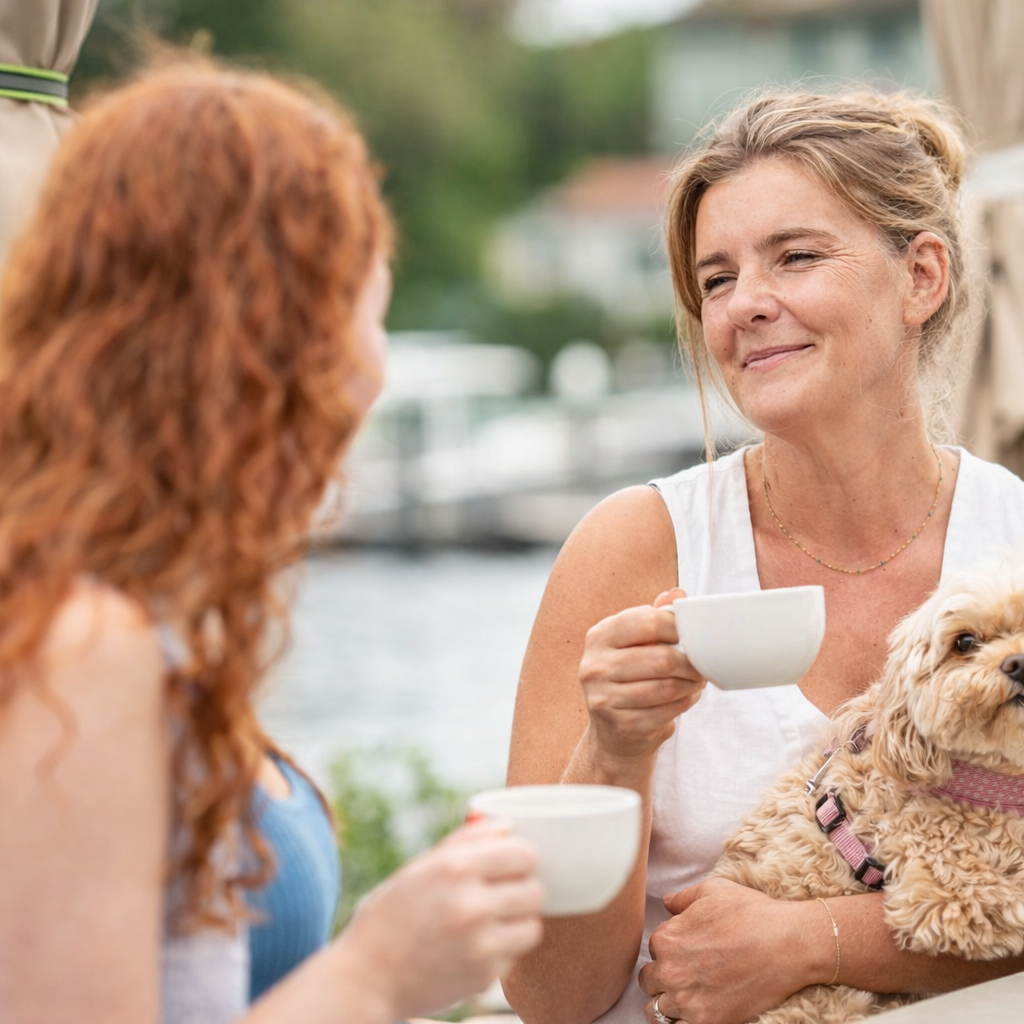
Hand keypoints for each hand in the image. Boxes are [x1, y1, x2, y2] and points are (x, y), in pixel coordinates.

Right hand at [337, 819, 544, 1021]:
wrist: (367, 978)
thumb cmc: (391, 915)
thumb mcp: (420, 867)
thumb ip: (466, 842)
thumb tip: (508, 826)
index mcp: (454, 868)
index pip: (524, 854)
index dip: (521, 859)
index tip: (511, 866)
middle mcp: (471, 905)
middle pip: (535, 890)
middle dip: (522, 891)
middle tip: (502, 895)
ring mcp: (480, 944)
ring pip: (533, 926)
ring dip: (518, 923)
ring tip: (492, 922)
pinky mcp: (483, 977)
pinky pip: (514, 956)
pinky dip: (501, 951)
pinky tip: (475, 947)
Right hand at [579, 588, 705, 764]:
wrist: (613, 731)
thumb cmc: (630, 677)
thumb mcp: (635, 643)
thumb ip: (654, 617)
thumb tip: (677, 594)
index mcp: (599, 636)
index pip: (646, 622)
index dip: (676, 627)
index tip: (690, 634)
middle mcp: (595, 666)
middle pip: (661, 658)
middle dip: (690, 663)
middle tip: (701, 665)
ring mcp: (604, 698)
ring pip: (667, 687)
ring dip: (690, 684)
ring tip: (695, 680)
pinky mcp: (621, 724)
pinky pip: (667, 711)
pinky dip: (684, 703)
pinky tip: (685, 697)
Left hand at [638, 878, 810, 1023]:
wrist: (787, 945)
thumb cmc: (751, 913)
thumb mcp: (713, 891)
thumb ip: (683, 898)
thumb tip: (667, 903)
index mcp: (667, 938)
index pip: (654, 948)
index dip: (671, 948)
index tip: (689, 949)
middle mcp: (670, 970)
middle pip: (649, 980)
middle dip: (663, 976)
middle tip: (687, 973)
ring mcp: (687, 1000)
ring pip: (656, 1010)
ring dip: (668, 1002)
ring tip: (687, 996)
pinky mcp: (706, 1022)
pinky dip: (681, 1023)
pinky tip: (694, 1012)